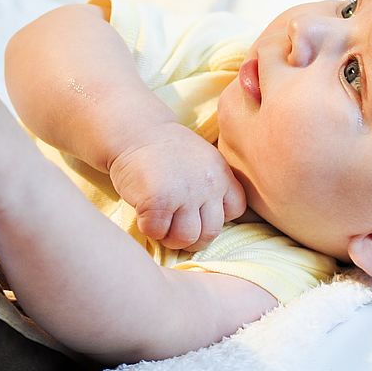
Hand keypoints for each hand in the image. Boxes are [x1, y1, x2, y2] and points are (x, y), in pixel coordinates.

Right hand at [108, 122, 245, 250]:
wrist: (136, 132)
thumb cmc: (166, 151)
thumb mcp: (203, 161)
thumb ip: (213, 187)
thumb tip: (212, 222)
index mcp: (221, 175)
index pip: (235, 210)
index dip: (216, 217)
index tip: (198, 211)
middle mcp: (208, 185)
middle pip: (210, 232)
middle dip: (192, 238)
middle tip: (175, 227)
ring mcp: (184, 194)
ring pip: (186, 238)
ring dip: (170, 238)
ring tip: (160, 224)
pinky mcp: (158, 202)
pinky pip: (157, 232)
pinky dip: (148, 229)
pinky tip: (144, 214)